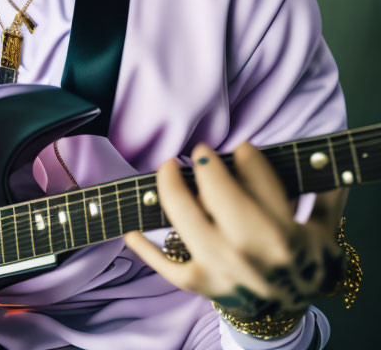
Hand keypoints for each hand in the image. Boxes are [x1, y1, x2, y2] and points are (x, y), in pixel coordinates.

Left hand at [123, 142, 347, 321]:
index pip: (261, 183)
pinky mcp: (200, 284)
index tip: (241, 147)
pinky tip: (129, 230)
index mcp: (286, 236)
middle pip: (220, 199)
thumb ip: (328, 193)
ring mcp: (222, 271)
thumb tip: (330, 158)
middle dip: (207, 168)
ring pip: (188, 223)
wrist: (287, 312)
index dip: (248, 157)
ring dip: (172, 191)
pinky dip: (146, 250)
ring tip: (167, 168)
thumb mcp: (325, 230)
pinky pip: (167, 268)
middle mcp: (251, 254)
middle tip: (200, 151)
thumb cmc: (302, 262)